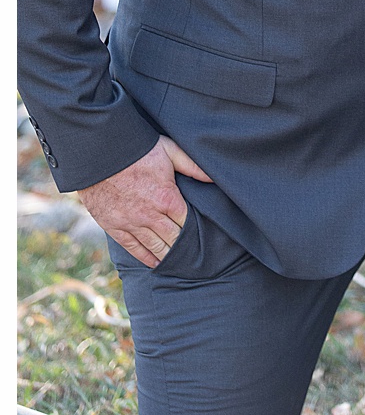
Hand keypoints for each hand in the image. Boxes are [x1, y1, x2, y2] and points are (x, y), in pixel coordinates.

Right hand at [77, 136, 208, 267]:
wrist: (99, 154)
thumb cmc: (138, 150)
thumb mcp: (171, 151)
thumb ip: (193, 166)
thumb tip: (215, 176)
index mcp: (167, 198)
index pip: (187, 224)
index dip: (195, 233)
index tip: (204, 241)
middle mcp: (149, 215)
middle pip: (173, 239)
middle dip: (184, 248)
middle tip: (195, 258)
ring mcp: (130, 222)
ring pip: (154, 246)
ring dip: (167, 256)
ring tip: (178, 264)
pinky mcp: (113, 226)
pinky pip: (131, 247)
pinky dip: (144, 257)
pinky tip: (154, 262)